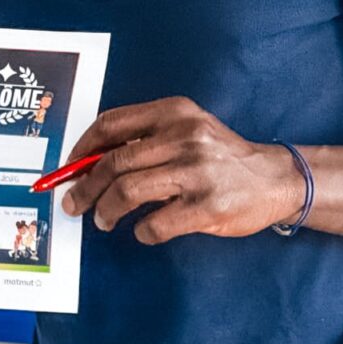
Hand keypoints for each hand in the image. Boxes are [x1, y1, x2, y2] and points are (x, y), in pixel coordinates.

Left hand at [62, 97, 304, 244]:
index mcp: (174, 112)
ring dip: (105, 211)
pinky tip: (143, 230)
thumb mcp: (186, 129)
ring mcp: (196, 172)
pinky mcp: (207, 207)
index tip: (69, 167)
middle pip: (113, 161)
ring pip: (127, 191)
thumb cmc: (220, 156)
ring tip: (103, 220)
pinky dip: (141, 231)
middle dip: (84, 187)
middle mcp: (184, 136)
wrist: (273, 178)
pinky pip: (155, 224)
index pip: (112, 123)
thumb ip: (145, 138)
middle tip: (73, 203)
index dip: (82, 147)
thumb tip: (89, 161)